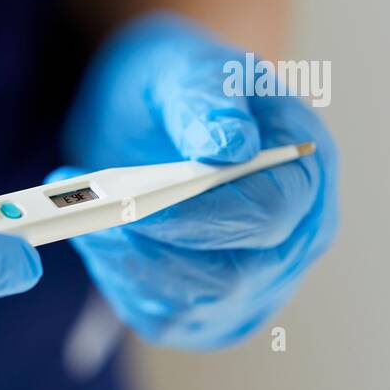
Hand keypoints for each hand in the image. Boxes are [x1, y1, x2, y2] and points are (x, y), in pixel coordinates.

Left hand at [46, 13, 337, 349]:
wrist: (153, 114)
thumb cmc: (178, 85)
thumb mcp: (186, 68)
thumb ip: (207, 101)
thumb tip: (231, 144)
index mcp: (305, 168)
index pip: (271, 214)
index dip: (202, 215)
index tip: (135, 201)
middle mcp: (295, 235)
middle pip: (233, 276)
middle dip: (151, 249)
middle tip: (92, 211)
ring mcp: (258, 280)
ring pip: (193, 308)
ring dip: (125, 266)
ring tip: (85, 216)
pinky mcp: (213, 309)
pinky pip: (166, 321)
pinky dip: (122, 286)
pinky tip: (100, 242)